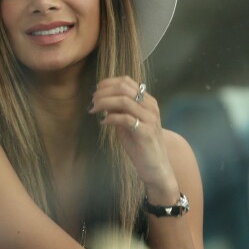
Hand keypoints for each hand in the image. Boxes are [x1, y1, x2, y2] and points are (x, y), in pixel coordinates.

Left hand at [89, 76, 177, 198]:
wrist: (155, 166)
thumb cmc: (140, 144)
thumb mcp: (127, 123)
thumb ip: (118, 110)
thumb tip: (102, 100)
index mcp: (147, 101)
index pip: (127, 82)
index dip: (109, 83)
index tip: (96, 90)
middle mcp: (150, 106)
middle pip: (124, 88)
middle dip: (104, 92)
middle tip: (92, 100)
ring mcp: (150, 118)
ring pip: (124, 101)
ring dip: (104, 103)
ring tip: (94, 109)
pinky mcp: (145, 132)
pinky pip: (124, 119)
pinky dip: (110, 118)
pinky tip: (103, 123)